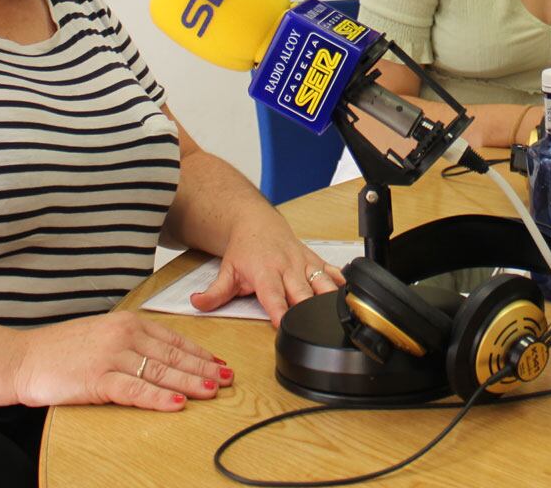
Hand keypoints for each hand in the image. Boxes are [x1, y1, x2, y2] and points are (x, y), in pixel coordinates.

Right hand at [14, 311, 229, 411]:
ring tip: (214, 391)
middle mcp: (124, 335)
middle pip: (174, 355)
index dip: (200, 353)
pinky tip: (178, 403)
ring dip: (191, 382)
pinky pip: (136, 390)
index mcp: (127, 322)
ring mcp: (112, 356)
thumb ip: (131, 341)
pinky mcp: (98, 379)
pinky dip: (159, 397)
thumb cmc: (61, 349)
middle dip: (205, 369)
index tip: (220, 363)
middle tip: (229, 379)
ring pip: (162, 371)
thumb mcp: (102, 334)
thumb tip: (161, 355)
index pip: (174, 338)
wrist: (24, 357)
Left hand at [192, 211, 344, 326]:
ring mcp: (304, 263)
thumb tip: (197, 304)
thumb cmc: (244, 250)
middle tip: (315, 329)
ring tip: (341, 316)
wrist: (256, 222)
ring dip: (331, 298)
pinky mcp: (316, 260)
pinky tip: (353, 296)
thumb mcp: (226, 271)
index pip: (274, 295)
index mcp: (265, 272)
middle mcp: (288, 267)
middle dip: (310, 309)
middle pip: (303, 292)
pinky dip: (343, 283)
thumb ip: (214, 292)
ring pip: (324, 282)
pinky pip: (334, 272)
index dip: (280, 311)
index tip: (284, 325)